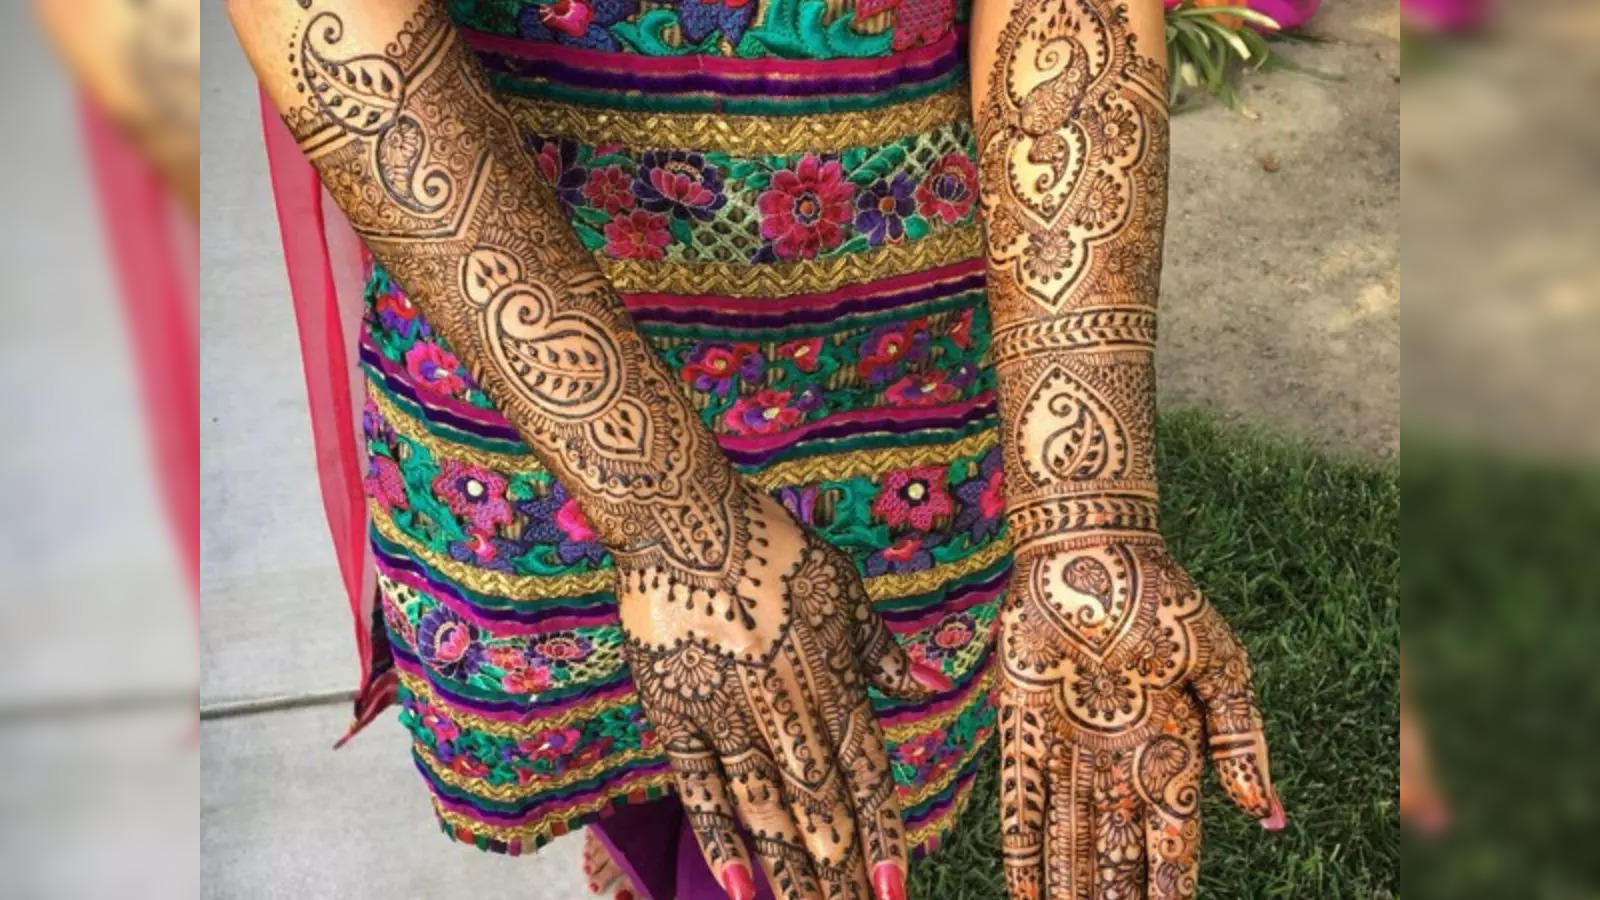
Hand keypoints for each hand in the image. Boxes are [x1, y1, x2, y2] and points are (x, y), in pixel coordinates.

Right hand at [618, 487, 949, 899]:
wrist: (683, 517)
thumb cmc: (771, 546)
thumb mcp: (841, 590)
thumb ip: (880, 648)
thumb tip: (926, 682)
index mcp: (833, 679)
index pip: (867, 777)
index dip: (884, 840)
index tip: (899, 894)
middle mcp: (786, 709)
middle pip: (822, 810)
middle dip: (843, 876)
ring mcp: (728, 716)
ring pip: (768, 813)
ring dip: (793, 874)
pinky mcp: (675, 713)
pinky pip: (702, 789)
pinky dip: (721, 842)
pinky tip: (740, 891)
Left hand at [998, 540, 1282, 898]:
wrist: (1092, 545)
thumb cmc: (1164, 600)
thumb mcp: (1219, 665)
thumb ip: (1241, 739)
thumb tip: (1265, 816)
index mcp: (1170, 750)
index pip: (1173, 839)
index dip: (1170, 886)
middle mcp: (1115, 762)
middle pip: (1117, 852)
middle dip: (1115, 897)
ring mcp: (1066, 749)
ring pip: (1068, 840)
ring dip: (1068, 887)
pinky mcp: (1020, 728)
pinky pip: (1018, 802)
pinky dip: (1020, 852)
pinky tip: (1023, 894)